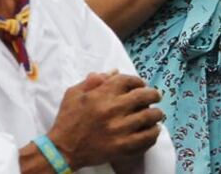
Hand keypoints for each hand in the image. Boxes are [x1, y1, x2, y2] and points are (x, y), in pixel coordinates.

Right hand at [48, 72, 164, 169]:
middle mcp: (113, 109)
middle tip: (157, 96)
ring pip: (148, 117)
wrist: (62, 149)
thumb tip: (114, 71)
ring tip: (157, 114)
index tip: (142, 84)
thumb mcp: (74, 94)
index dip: (138, 81)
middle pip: (143, 96)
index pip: (128, 80)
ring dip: (156, 114)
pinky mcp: (122, 146)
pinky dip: (153, 133)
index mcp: (102, 94)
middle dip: (153, 94)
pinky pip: (145, 138)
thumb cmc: (67, 119)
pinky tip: (153, 131)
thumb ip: (93, 81)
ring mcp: (119, 129)